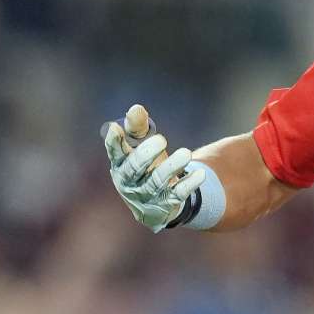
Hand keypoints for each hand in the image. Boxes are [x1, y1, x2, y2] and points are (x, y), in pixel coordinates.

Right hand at [102, 104, 203, 232]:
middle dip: (146, 154)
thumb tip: (136, 109)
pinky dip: (189, 183)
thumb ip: (138, 128)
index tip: (116, 128)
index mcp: (120, 165)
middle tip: (161, 139)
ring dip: (172, 167)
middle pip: (135, 169)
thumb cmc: (146, 166)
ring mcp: (146, 196)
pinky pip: (177, 194)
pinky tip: (201, 174)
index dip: (113, 142)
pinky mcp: (165, 205)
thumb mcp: (141, 147)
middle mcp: (129, 182)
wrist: (157, 204)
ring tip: (186, 153)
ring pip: (157, 182)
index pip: (114, 153)